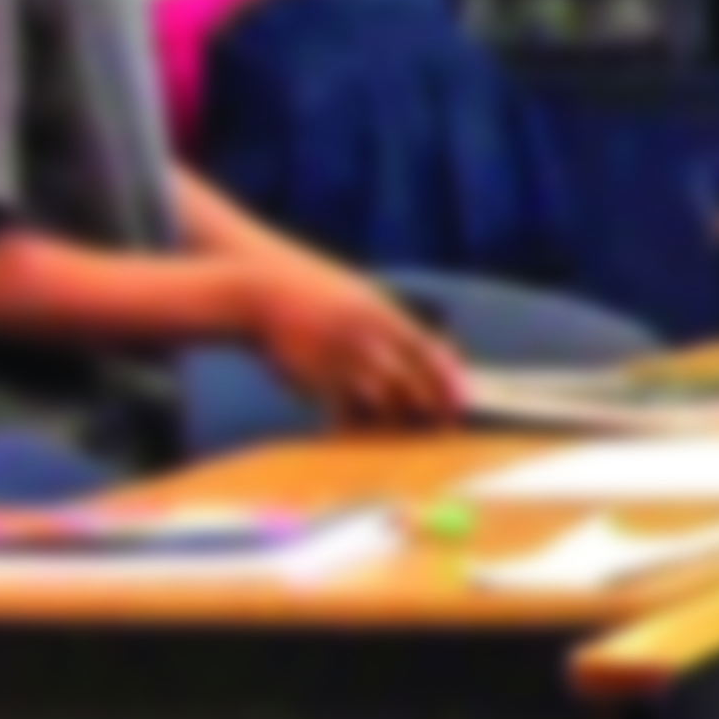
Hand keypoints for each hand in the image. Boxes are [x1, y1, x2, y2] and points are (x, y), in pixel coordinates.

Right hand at [243, 262, 462, 430]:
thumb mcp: (362, 298)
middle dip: (430, 409)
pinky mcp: (313, 376)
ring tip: (398, 428)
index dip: (448, 383)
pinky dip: (355, 424)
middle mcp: (366, 336)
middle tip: (439, 427)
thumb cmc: (316, 296)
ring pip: (383, 402)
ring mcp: (340, 357)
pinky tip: (354, 426)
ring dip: (395, 420)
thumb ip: (393, 326)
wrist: (258, 291)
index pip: (430, 353)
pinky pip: (344, 411)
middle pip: (412, 383)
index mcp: (382, 314)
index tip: (459, 405)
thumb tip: (433, 352)